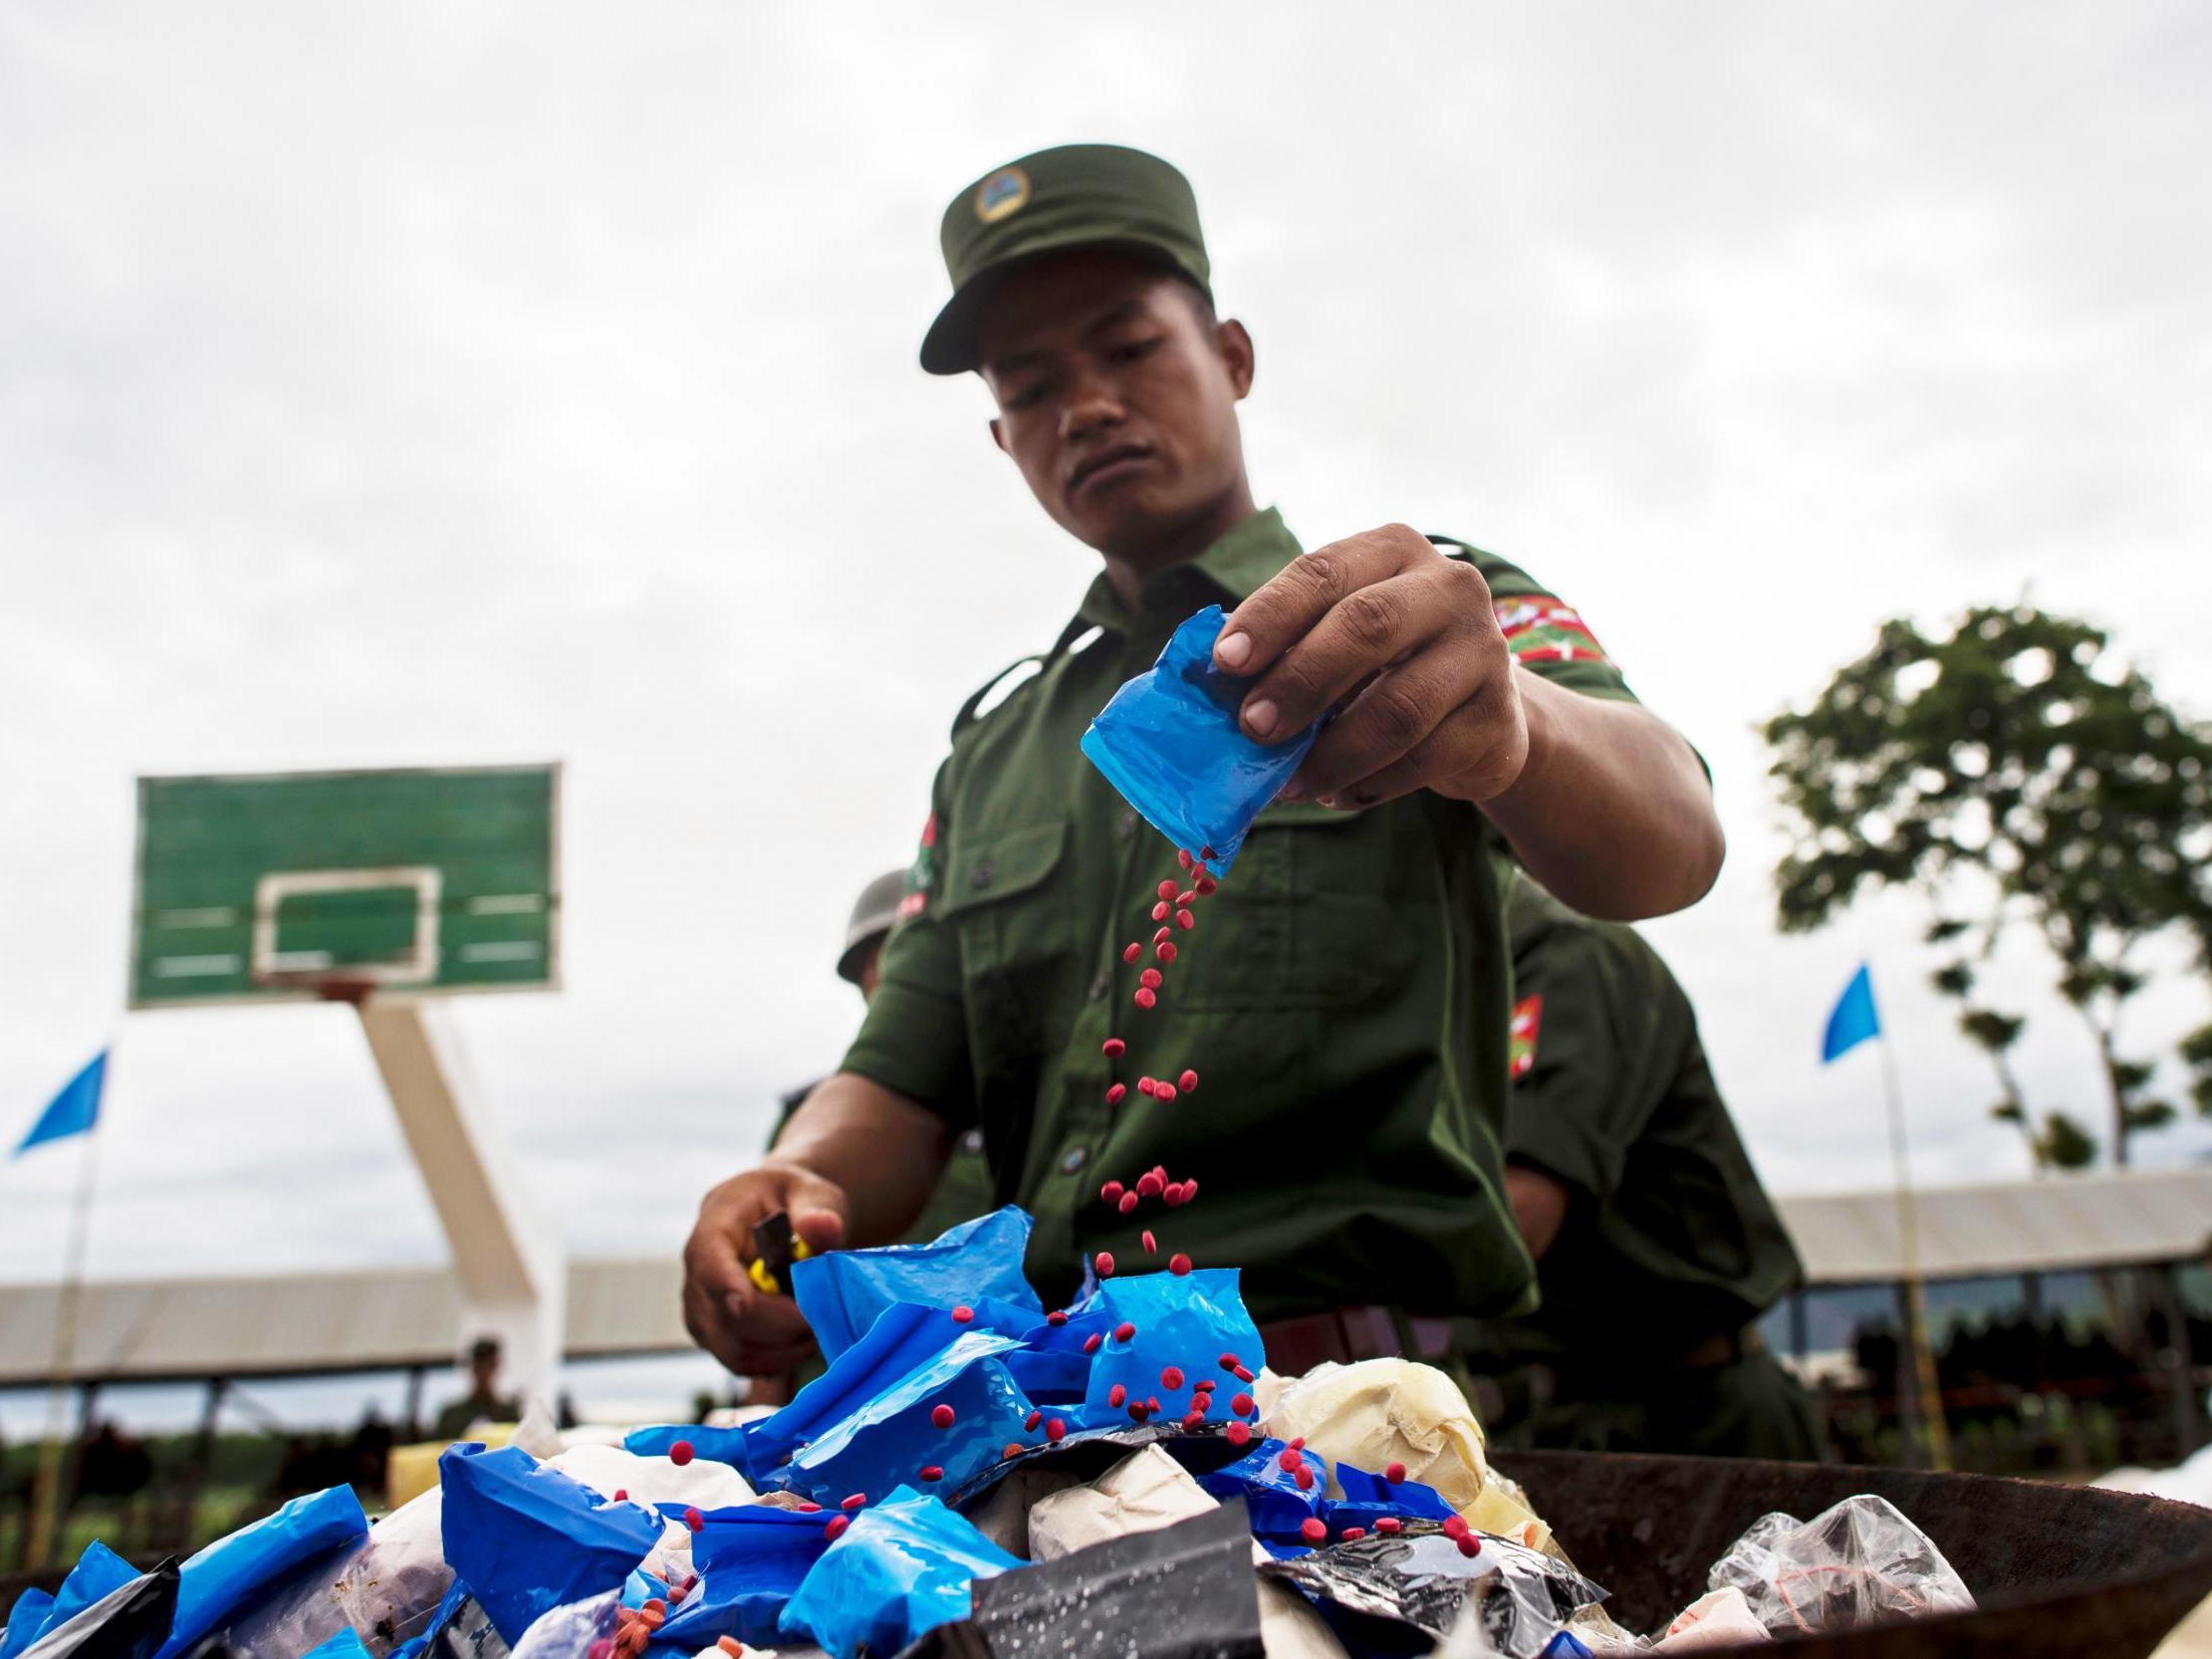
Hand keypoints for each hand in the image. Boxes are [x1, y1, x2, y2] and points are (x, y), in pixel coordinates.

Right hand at [681, 1163, 850, 1375]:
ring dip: (784, 1349)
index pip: (710, 1267)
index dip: (730, 1291)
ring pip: (735, 1353)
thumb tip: (822, 1227)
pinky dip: (778, 1360)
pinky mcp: (715, 1337)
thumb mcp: (811, 1193)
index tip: (756, 1306)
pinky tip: (801, 1337)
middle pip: (727, 1322)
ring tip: (816, 1323)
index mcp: (715, 1229)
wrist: (775, 1217)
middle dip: (782, 1327)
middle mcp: (697, 1276)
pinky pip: (743, 1364)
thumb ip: (817, 1211)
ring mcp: (702, 1312)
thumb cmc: (792, 1201)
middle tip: (823, 1314)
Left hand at [1212, 523, 1527, 807]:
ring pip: (1399, 708)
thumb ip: (1282, 651)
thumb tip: (1210, 688)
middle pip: (1368, 627)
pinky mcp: (1499, 718)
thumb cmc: (1382, 666)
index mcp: (1393, 550)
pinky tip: (1336, 792)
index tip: (1223, 662)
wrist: (1479, 711)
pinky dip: (1369, 783)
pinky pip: (1424, 760)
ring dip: (1331, 754)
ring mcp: (1484, 650)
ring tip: (1288, 783)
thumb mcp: (1334, 639)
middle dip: (1300, 681)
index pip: (1323, 572)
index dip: (1270, 616)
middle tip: (1253, 729)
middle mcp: (1449, 586)